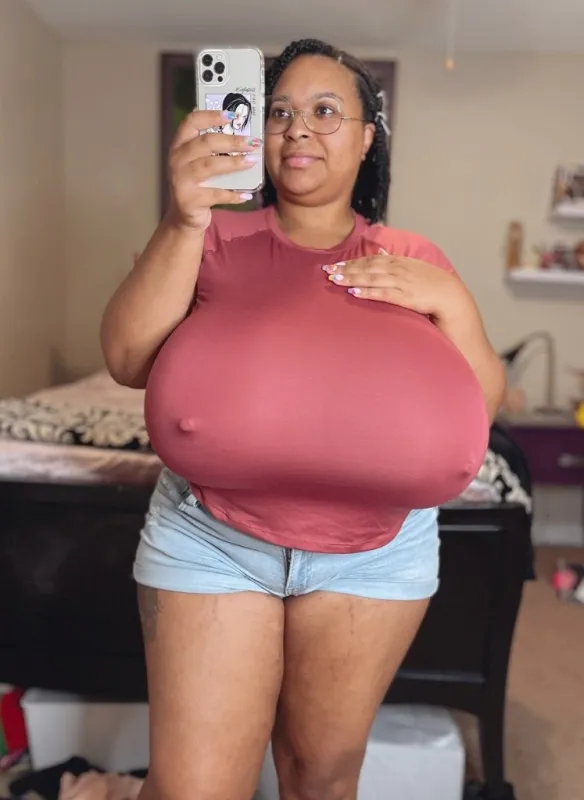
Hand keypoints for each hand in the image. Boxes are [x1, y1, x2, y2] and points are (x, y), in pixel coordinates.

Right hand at [167, 109, 261, 232]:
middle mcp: (177, 160)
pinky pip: (216, 194)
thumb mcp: (197, 163)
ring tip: (251, 162)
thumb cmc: (196, 185)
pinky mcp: (189, 199)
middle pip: (206, 142)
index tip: (232, 116)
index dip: (211, 116)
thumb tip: (237, 130)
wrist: (184, 217)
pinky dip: (233, 194)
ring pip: (210, 166)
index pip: (191, 122)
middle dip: (232, 141)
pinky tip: (246, 194)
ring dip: (234, 163)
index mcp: (179, 145)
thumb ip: (210, 148)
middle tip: (252, 142)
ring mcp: (181, 180)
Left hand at [323, 251, 467, 320]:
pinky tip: (353, 293)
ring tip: (334, 280)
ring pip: (373, 278)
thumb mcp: (417, 272)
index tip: (337, 265)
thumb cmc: (436, 291)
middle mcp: (402, 270)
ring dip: (352, 278)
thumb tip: (383, 255)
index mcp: (404, 263)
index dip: (354, 262)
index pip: (373, 260)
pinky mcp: (408, 297)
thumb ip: (399, 264)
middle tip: (327, 271)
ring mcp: (405, 283)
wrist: (456, 301)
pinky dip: (368, 292)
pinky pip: (384, 294)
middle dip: (347, 269)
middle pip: (369, 267)